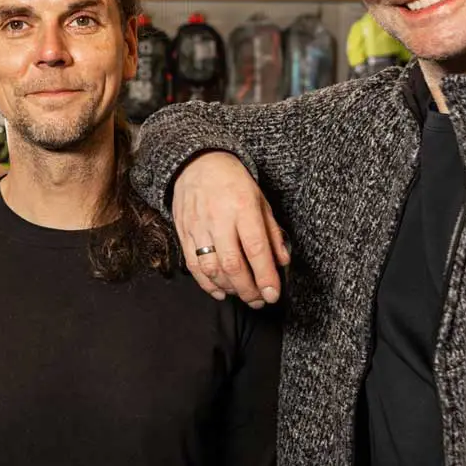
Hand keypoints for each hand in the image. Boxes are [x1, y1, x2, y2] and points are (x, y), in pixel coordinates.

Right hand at [171, 152, 289, 305]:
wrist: (197, 164)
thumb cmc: (233, 182)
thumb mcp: (260, 200)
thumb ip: (272, 231)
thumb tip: (281, 261)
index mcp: (243, 207)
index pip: (256, 248)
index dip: (265, 276)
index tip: (273, 294)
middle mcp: (219, 219)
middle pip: (233, 265)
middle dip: (248, 289)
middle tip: (259, 301)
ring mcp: (198, 227)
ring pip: (212, 269)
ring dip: (229, 288)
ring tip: (242, 294)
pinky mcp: (183, 233)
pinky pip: (193, 266)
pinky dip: (207, 284)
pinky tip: (221, 291)